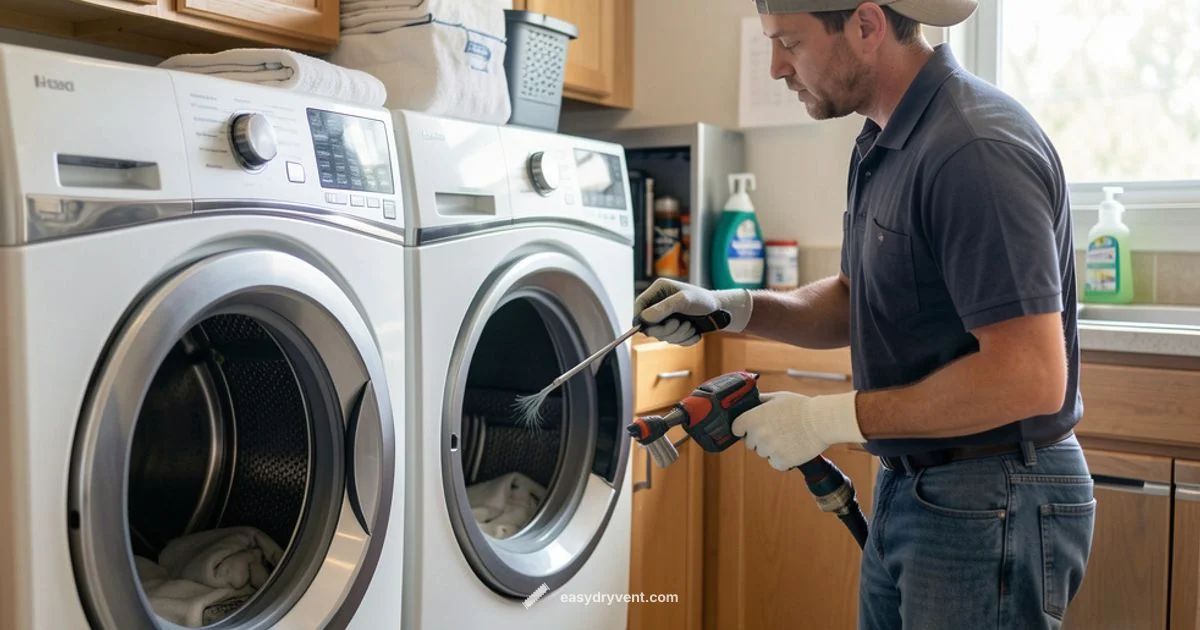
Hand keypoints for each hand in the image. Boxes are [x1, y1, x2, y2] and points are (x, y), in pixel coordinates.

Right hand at [633, 278, 752, 345]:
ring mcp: (666, 318)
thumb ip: (665, 307)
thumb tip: (645, 318)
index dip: (642, 319)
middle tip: (680, 324)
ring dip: (678, 335)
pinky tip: (694, 332)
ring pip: (661, 336)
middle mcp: (660, 304)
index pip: (640, 306)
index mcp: (658, 291)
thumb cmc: (704, 300)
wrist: (721, 312)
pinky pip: (672, 341)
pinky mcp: (674, 329)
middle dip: (666, 329)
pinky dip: (684, 340)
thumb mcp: (685, 300)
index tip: (650, 328)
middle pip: (649, 325)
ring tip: (691, 326)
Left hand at [731, 390, 865, 470]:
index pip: (736, 429)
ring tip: (788, 438)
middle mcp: (758, 435)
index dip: (744, 428)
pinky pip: (775, 463)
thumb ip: (759, 402)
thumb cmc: (801, 407)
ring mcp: (769, 450)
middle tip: (777, 431)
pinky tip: (792, 447)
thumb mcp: (777, 397)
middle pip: (750, 443)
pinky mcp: (781, 461)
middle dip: (760, 439)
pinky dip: (782, 459)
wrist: (822, 421)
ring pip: (763, 453)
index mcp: (753, 418)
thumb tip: (748, 402)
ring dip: (772, 449)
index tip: (753, 427)